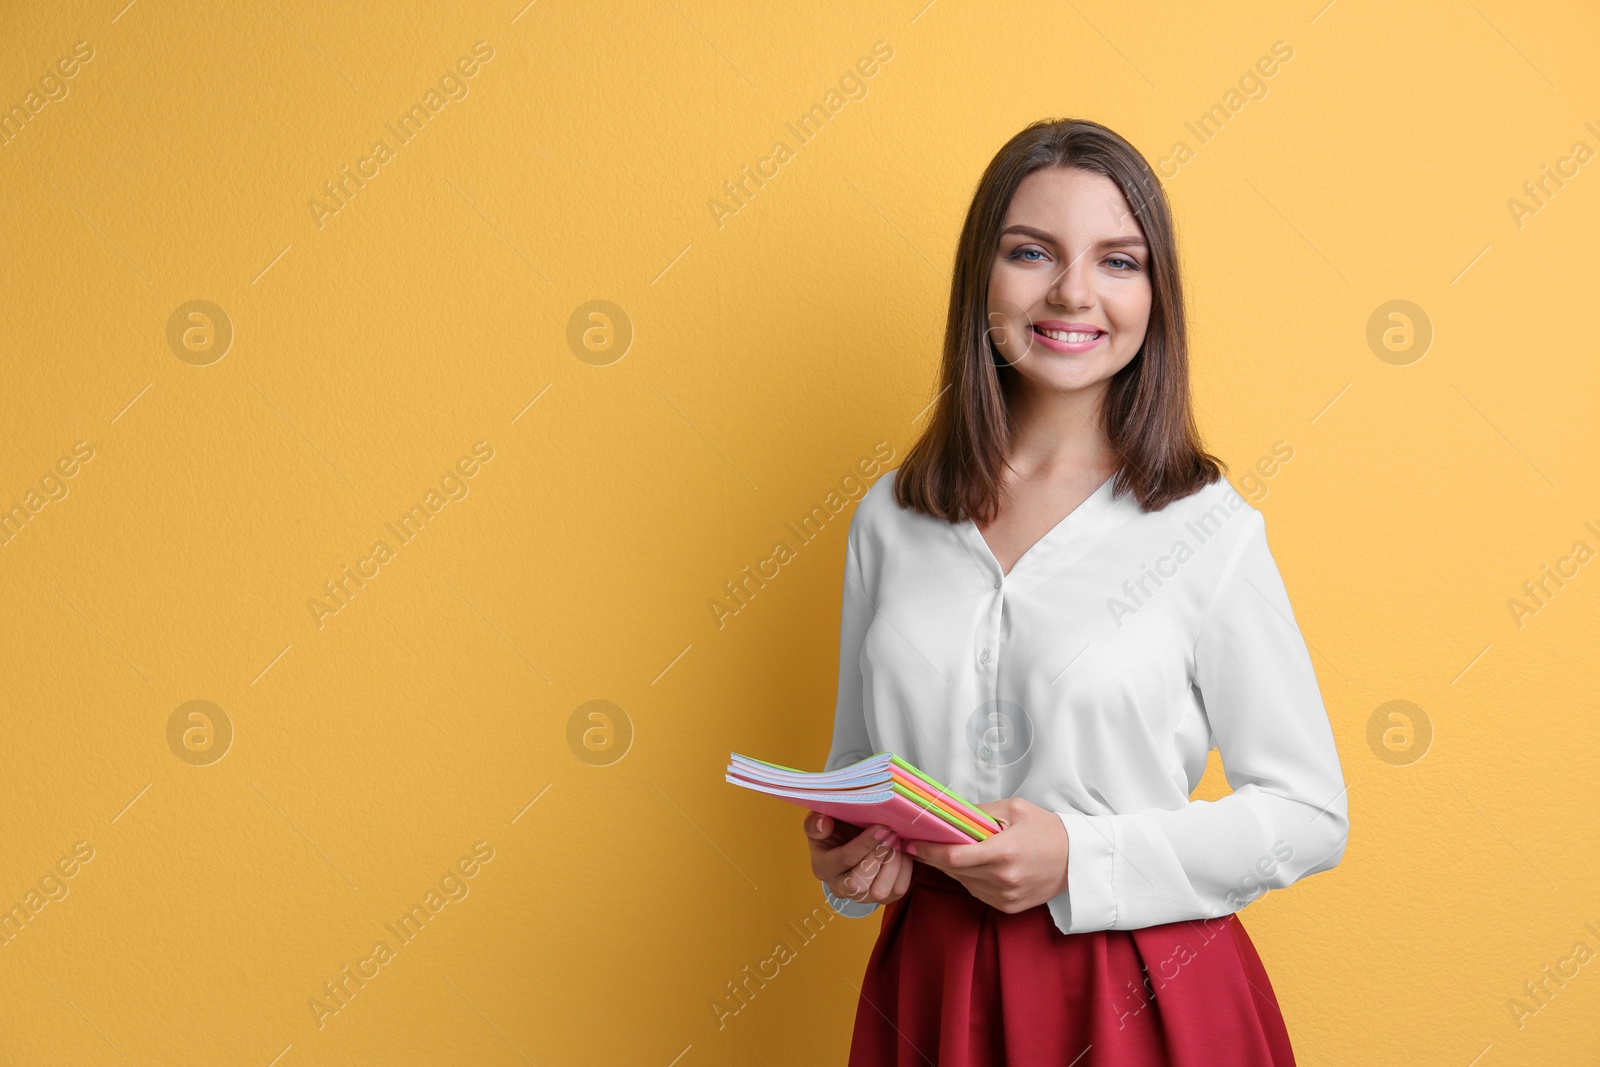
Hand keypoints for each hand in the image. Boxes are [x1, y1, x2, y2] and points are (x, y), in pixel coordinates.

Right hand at [804, 812, 913, 905]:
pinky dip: (904, 871)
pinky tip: (903, 852)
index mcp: (822, 867)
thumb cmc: (836, 830)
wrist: (848, 842)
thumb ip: (815, 822)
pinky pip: (897, 891)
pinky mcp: (881, 899)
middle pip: (859, 884)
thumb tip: (824, 824)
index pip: (844, 860)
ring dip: (893, 865)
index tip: (882, 828)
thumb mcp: (821, 821)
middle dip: (879, 857)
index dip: (865, 844)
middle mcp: (839, 887)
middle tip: (892, 834)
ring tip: (898, 842)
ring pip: (879, 891)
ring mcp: (861, 897)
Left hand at [904, 797, 1069, 912]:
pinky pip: (977, 892)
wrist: (1078, 860)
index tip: (912, 841)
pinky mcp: (1009, 907)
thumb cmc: (1047, 830)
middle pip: (954, 870)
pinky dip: (970, 879)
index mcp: (1004, 852)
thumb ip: (980, 812)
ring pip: (964, 882)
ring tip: (952, 850)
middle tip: (920, 842)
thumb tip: (950, 813)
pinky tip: (977, 865)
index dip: (929, 851)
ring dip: (953, 868)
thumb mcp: (1015, 809)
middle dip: (935, 857)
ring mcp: (1006, 897)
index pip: (954, 856)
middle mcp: (1003, 879)